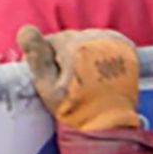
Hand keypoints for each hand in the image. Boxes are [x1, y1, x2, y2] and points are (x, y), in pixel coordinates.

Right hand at [19, 25, 142, 131]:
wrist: (108, 125)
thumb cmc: (73, 109)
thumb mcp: (46, 86)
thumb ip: (36, 55)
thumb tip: (25, 28)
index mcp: (74, 46)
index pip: (51, 41)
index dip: (47, 59)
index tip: (53, 78)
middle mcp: (95, 38)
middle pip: (71, 39)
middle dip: (67, 55)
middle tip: (70, 80)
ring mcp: (113, 42)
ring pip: (88, 39)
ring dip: (84, 52)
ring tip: (87, 77)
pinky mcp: (126, 48)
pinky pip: (107, 40)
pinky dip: (102, 50)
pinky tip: (100, 68)